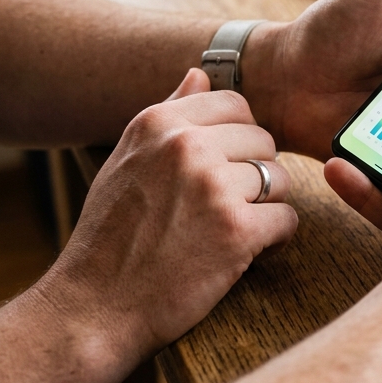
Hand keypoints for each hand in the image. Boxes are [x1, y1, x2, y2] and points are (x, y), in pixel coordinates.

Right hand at [35, 68, 297, 361]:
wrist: (94, 308)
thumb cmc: (110, 238)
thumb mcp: (126, 162)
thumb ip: (168, 114)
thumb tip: (200, 73)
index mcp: (158, 123)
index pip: (236, 105)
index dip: (239, 140)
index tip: (223, 170)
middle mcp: (186, 146)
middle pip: (264, 141)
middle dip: (256, 175)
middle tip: (225, 210)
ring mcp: (213, 187)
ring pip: (281, 179)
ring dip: (265, 208)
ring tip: (229, 232)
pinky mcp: (236, 230)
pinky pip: (287, 219)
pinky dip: (274, 240)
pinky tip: (244, 253)